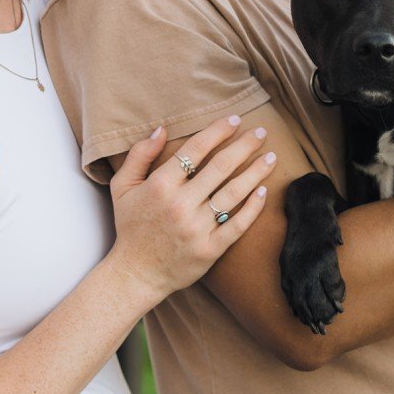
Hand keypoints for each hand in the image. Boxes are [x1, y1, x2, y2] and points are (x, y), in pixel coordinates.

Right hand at [104, 116, 275, 302]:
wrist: (136, 273)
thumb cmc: (130, 226)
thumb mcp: (122, 187)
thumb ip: (139, 155)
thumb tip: (162, 128)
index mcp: (160, 185)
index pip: (195, 150)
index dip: (218, 131)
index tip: (235, 120)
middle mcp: (180, 204)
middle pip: (220, 167)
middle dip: (244, 146)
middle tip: (261, 132)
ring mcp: (198, 228)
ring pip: (234, 193)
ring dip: (256, 172)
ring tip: (271, 157)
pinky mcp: (211, 249)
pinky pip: (238, 224)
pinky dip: (253, 206)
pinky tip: (264, 190)